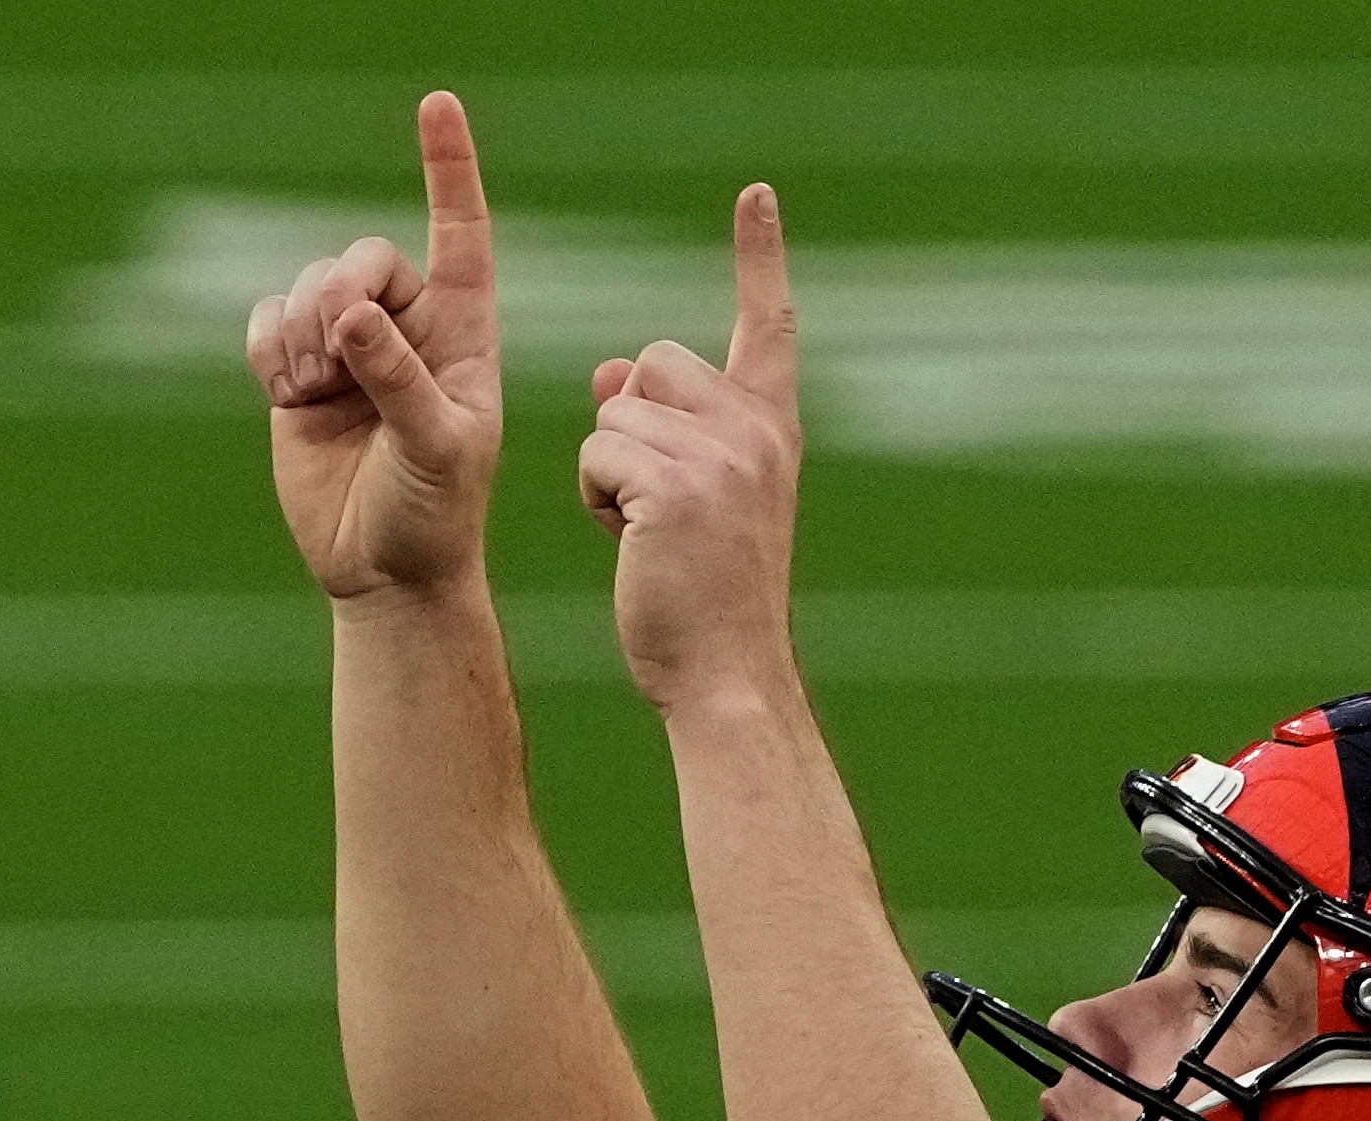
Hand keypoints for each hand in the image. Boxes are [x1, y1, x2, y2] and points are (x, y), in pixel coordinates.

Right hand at [249, 89, 502, 602]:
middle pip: (361, 258)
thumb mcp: (435, 447)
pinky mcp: (297, 372)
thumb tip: (350, 313)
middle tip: (336, 355)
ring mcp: (349, 348)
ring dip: (300, 334)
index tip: (438, 104)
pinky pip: (266, 320)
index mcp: (463, 330)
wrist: (382, 572)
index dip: (448, 167)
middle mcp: (407, 326)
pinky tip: (285, 392)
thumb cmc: (433, 513)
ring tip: (313, 395)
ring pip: (307, 288)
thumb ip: (398, 377)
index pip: (460, 231)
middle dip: (339, 293)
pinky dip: (268, 347)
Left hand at [578, 183, 804, 715]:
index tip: (755, 195)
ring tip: (647, 532)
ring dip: (609, 469)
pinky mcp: (672, 486)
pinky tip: (631, 543)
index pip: (769, 325)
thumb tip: (609, 371)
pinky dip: (596, 498)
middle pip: (653, 360)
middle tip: (655, 500)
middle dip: (631, 418)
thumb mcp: (699, 499)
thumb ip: (667, 427)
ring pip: (615, 411)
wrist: (727, 676)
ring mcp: (719, 456)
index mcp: (774, 429)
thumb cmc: (708, 598)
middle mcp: (756, 430)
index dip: (760, 257)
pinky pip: (598, 452)